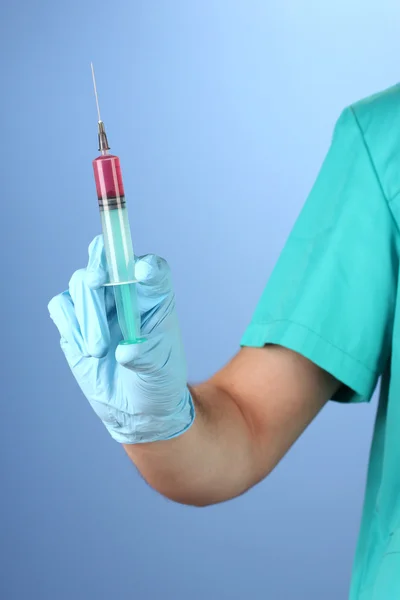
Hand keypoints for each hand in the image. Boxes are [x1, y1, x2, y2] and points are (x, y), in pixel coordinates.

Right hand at [48, 235, 194, 443]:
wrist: (137, 408)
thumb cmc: (159, 382)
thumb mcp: (161, 372)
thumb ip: (147, 356)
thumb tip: (127, 349)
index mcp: (155, 299)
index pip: (153, 270)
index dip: (147, 264)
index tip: (142, 271)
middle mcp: (126, 294)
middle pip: (108, 264)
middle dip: (98, 268)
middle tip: (95, 281)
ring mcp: (98, 306)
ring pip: (80, 283)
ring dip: (86, 312)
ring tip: (99, 350)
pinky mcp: (75, 322)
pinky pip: (62, 307)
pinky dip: (69, 324)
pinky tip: (85, 350)